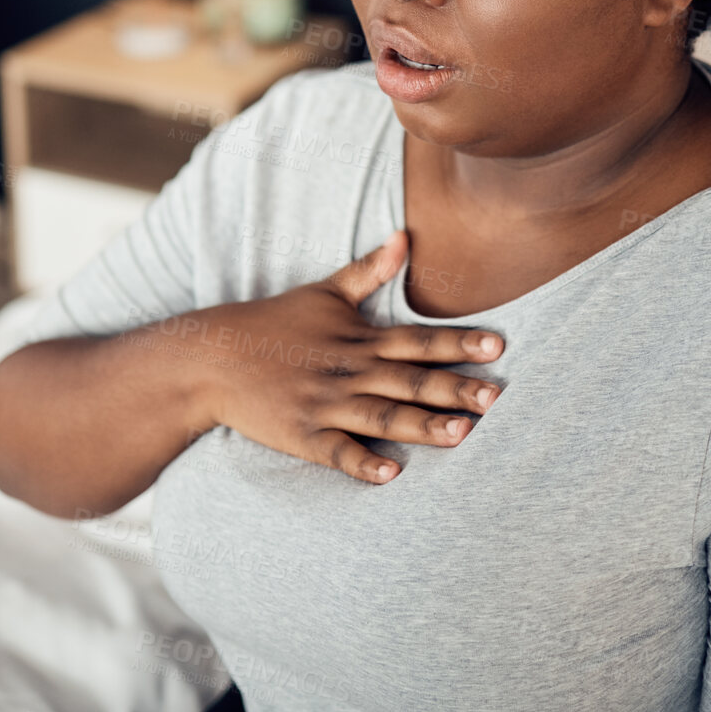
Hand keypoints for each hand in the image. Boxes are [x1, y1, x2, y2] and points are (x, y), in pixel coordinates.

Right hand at [179, 229, 504, 483]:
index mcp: (358, 338)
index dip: (459, 343)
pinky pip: (336, 453)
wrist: (213, 358)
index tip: (497, 346)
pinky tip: (390, 475)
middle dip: (454, 388)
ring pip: (381, 417)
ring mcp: (325, 404)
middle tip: (496, 397)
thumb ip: (369, 270)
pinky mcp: (302, 435)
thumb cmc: (273, 322)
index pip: (418, 340)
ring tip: (462, 434)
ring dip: (421, 426)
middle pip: (409, 380)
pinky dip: (361, 463)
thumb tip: (405, 236)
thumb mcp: (323, 291)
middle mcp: (348, 371)